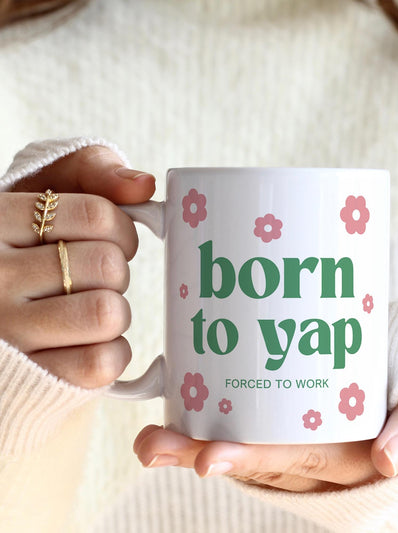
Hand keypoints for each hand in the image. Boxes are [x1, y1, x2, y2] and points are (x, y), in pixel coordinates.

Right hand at [1, 146, 154, 387]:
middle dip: (115, 272)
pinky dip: (111, 352)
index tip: (112, 241)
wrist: (0, 328)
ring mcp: (6, 333)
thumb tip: (143, 185)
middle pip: (107, 266)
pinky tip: (88, 343)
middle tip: (93, 279)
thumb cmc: (30, 250)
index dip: (122, 230)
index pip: (97, 216)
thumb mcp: (44, 194)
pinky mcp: (28, 380)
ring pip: (107, 313)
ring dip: (114, 311)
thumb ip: (90, 170)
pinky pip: (102, 362)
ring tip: (89, 309)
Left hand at [133, 392, 397, 491]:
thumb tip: (388, 460)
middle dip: (198, 454)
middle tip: (151, 445)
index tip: (206, 460)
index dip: (248, 459)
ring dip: (191, 442)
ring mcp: (292, 443)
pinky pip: (245, 429)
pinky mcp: (284, 426)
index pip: (289, 460)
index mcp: (340, 454)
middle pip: (249, 458)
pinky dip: (209, 424)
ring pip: (239, 446)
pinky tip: (177, 407)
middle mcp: (309, 456)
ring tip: (148, 437)